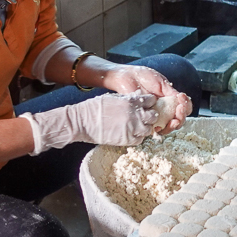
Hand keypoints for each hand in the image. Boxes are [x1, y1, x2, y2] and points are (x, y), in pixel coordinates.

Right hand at [24, 92, 159, 151]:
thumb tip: (138, 97)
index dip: (150, 103)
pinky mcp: (127, 140)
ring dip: (145, 127)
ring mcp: (132, 128)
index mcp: (131, 101)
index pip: (151, 100)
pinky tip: (131, 134)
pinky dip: (138, 137)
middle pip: (153, 115)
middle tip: (144, 117)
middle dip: (150, 116)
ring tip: (137, 127)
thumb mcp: (113, 97)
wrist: (82, 122)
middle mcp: (135, 114)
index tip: (147, 105)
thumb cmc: (95, 108)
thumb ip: (128, 98)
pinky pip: (140, 140)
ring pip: (149, 129)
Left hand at [102, 65, 191, 132]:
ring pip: (169, 126)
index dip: (185, 105)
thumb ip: (172, 93)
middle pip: (178, 119)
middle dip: (182, 117)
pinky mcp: (145, 120)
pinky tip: (161, 124)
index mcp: (169, 99)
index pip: (183, 107)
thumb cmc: (142, 77)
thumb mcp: (161, 83)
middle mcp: (164, 109)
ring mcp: (154, 115)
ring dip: (175, 124)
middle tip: (179, 110)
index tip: (182, 98)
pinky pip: (155, 129)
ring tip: (174, 119)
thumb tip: (182, 101)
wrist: (127, 77)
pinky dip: (162, 128)